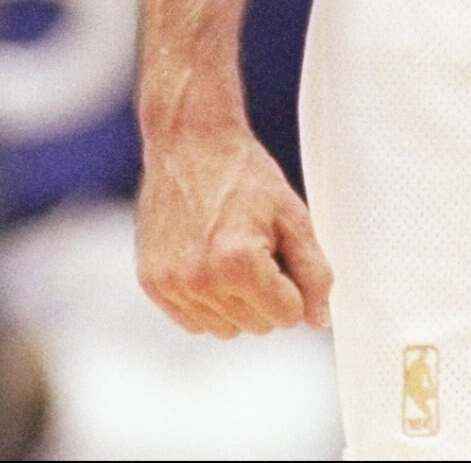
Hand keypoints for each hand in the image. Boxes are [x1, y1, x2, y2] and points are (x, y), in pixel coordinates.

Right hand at [137, 121, 332, 336]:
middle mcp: (200, 281)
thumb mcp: (293, 216)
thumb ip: (314, 272)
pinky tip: (209, 263)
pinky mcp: (152, 284)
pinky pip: (195, 322)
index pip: (289, 316)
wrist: (189, 142)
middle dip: (268, 294)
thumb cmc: (243, 173)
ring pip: (227, 330)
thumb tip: (319, 320)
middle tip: (255, 246)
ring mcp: (171, 285)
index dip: (294, 284)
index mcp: (238, 264)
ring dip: (238, 303)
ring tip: (230, 253)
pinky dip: (209, 303)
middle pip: (259, 326)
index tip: (280, 250)